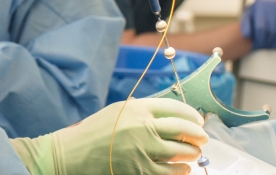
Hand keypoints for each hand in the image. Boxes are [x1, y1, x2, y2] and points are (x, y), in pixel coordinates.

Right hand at [11, 98, 208, 174]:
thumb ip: (144, 109)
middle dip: (197, 135)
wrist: (70, 155)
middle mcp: (143, 127)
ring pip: (179, 152)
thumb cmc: (94, 131)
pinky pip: (168, 172)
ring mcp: (142, 151)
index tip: (199, 120)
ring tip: (195, 154)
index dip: (192, 115)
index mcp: (139, 108)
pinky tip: (184, 170)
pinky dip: (180, 171)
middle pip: (183, 129)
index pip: (176, 108)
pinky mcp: (139, 171)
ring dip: (192, 154)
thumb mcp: (119, 110)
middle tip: (203, 138)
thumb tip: (172, 114)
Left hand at [241, 0, 275, 48]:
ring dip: (275, 40)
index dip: (258, 39)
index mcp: (261, 7)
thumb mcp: (249, 13)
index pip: (261, 28)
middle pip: (271, 31)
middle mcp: (274, 7)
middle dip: (266, 41)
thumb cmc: (259, 8)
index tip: (256, 45)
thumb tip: (245, 35)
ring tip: (269, 43)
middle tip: (263, 46)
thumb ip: (246, 24)